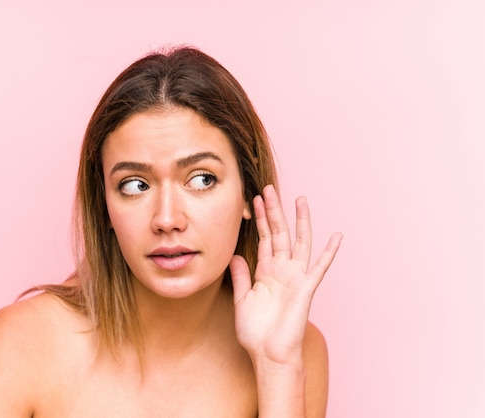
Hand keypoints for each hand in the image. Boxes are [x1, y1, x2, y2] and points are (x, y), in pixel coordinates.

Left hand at [230, 185, 341, 364]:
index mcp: (266, 272)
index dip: (259, 219)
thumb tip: (235, 254)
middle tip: (269, 189)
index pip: (263, 238)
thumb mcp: (242, 299)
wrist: (268, 355)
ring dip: (299, 221)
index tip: (254, 200)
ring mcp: (295, 277)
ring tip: (299, 200)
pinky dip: (329, 252)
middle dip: (274, 211)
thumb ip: (241, 276)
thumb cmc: (255, 332)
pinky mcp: (306, 288)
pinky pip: (319, 267)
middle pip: (278, 233)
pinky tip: (336, 236)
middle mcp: (282, 270)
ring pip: (299, 242)